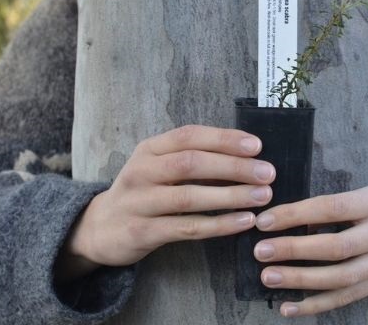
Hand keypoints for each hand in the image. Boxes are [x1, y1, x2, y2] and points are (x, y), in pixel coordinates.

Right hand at [55, 125, 275, 282]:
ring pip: (190, 197)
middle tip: (267, 173)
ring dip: (230, 196)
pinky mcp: (142, 232)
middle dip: (233, 167)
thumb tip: (247, 155)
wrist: (100, 228)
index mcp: (149, 149)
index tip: (256, 146)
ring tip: (262, 197)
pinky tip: (244, 221)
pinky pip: (187, 227)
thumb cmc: (143, 193)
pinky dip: (219, 224)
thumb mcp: (158, 167)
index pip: (189, 136)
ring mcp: (139, 202)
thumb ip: (193, 158)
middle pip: (191, 163)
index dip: (224, 139)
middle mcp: (141, 171)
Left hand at [253, 185, 367, 316]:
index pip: (332, 209)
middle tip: (261, 251)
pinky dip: (316, 306)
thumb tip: (294, 219)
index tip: (265, 220)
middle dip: (295, 251)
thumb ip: (340, 205)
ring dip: (301, 281)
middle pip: (336, 248)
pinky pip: (347, 298)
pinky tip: (288, 307)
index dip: (296, 215)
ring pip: (341, 279)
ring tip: (268, 277)